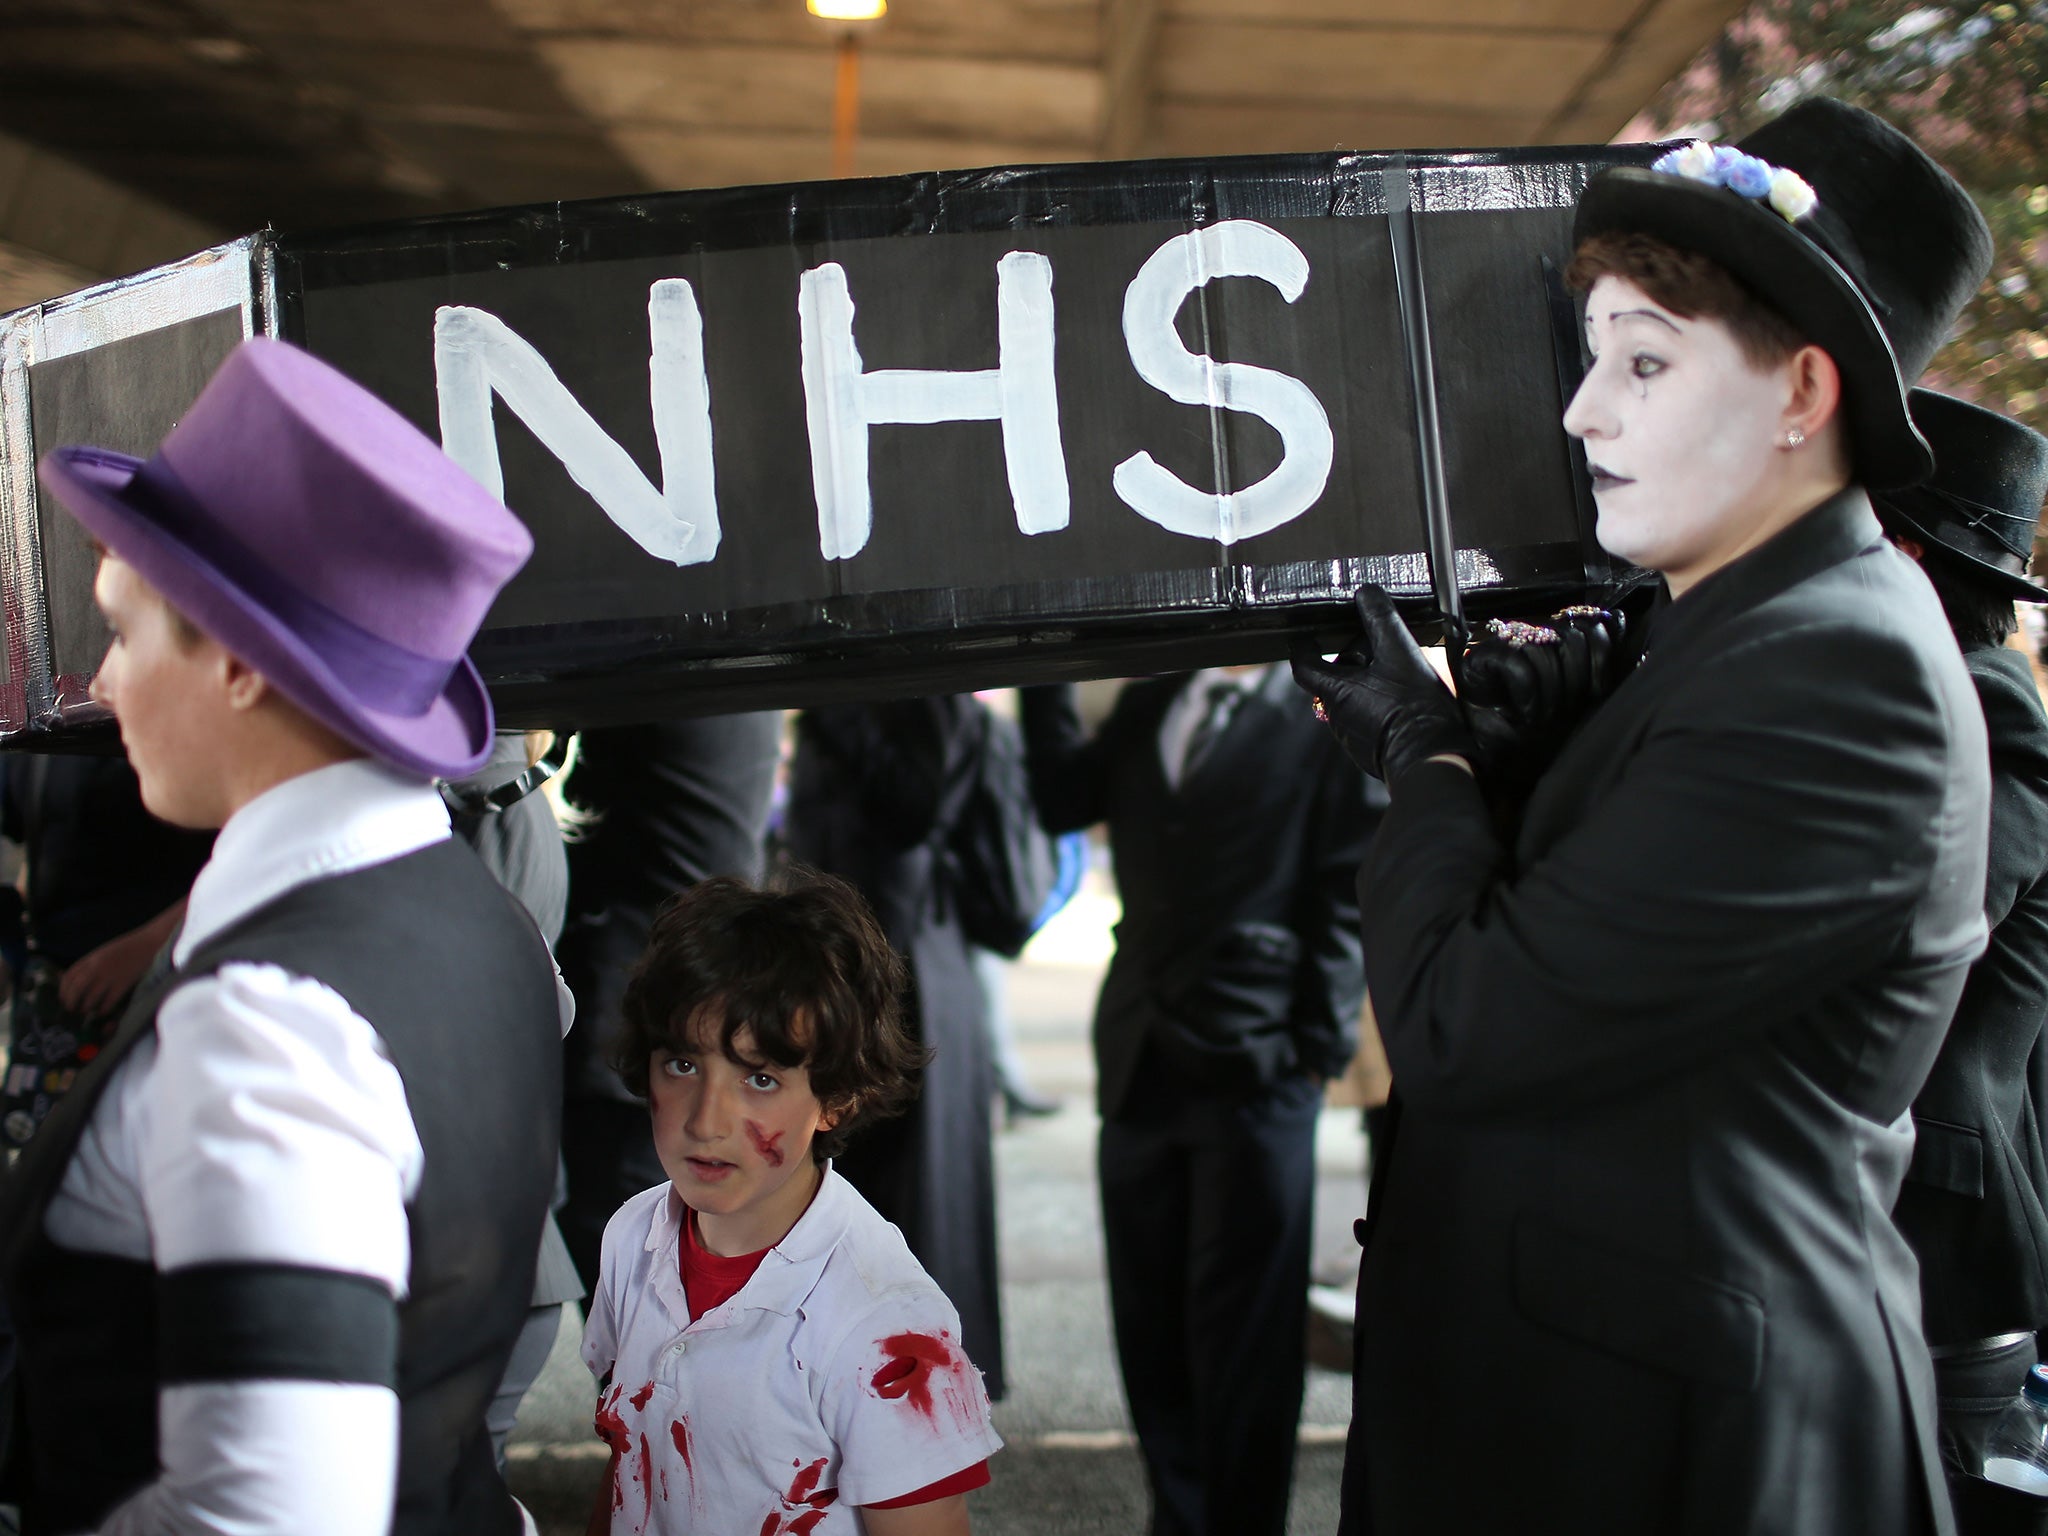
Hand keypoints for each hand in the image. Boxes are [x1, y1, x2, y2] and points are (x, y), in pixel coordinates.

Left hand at [58, 927, 157, 1019]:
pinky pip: (109, 1002)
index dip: (63, 991)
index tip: (64, 999)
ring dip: (86, 1008)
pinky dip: (103, 1009)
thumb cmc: (128, 948)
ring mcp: (110, 976)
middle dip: (71, 1002)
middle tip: (72, 1010)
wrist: (150, 942)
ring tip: (87, 1011)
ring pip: (90, 998)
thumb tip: (69, 978)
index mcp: (91, 958)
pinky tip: (103, 1011)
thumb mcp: (103, 953)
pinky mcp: (124, 984)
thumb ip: (89, 964)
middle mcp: (97, 967)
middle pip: (76, 989)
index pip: (68, 977)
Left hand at [1290, 586, 1474, 782]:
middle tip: (1387, 647)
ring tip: (1404, 675)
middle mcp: (1336, 717)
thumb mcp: (1401, 653)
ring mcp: (1352, 737)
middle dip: (1358, 659)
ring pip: (1355, 697)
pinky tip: (1408, 700)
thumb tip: (1366, 593)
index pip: (1304, 666)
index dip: (1303, 649)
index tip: (1307, 638)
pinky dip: (1382, 705)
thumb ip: (1381, 620)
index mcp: (1335, 692)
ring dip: (1372, 683)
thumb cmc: (1415, 708)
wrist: (1434, 758)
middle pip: (1337, 677)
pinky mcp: (1369, 750)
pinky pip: (1369, 718)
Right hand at [1459, 605, 1628, 798]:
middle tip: (1566, 711)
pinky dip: (1528, 696)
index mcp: (1560, 638)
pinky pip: (1518, 665)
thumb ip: (1601, 660)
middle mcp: (1534, 634)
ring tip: (1545, 717)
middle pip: (1573, 637)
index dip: (1601, 660)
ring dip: (1552, 694)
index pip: (1592, 625)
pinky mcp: (1480, 657)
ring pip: (1545, 652)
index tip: (1596, 693)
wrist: (1500, 760)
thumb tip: (1619, 619)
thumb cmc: (1543, 732)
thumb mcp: (1583, 698)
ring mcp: (1506, 643)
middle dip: (1577, 682)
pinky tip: (1526, 714)